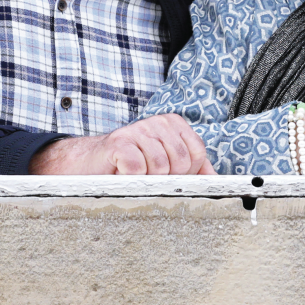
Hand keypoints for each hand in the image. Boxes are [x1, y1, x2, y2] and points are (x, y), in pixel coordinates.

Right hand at [29, 113, 217, 174]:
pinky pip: (138, 169)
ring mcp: (137, 130)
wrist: (87, 166)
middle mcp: (156, 122)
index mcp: (172, 124)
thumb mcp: (164, 164)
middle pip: (182, 162)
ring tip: (134, 178)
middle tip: (148, 180)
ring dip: (147, 182)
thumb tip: (217, 180)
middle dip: (168, 180)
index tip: (170, 178)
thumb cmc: (128, 168)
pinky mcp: (119, 143)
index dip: (188, 173)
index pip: (198, 153)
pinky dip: (131, 181)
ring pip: (161, 168)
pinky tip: (122, 175)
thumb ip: (192, 169)